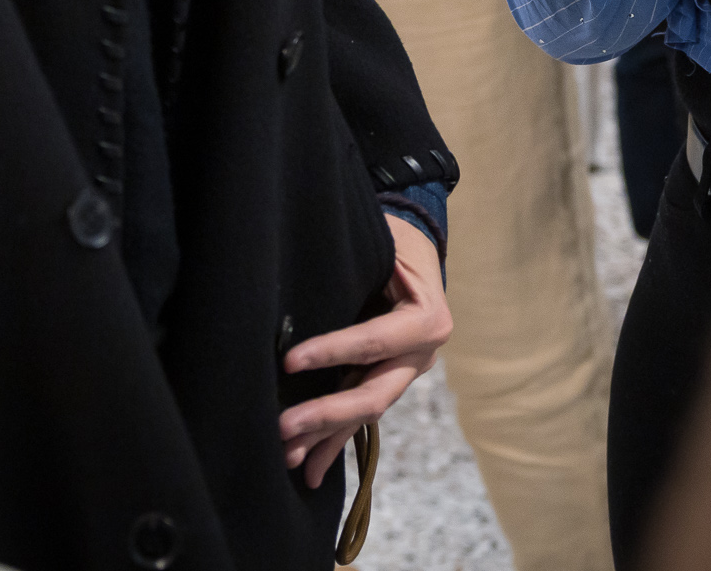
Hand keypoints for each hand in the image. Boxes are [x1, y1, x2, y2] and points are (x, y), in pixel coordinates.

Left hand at [280, 215, 451, 487]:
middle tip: (283, 427)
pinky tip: (311, 468)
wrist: (420, 249)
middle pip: (373, 395)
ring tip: (288, 458)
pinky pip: (361, 417)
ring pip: (365, 414)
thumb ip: (361, 269)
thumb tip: (304, 288)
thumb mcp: (386, 244)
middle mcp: (421, 355)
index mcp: (426, 320)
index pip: (374, 342)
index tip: (289, 362)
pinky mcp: (388, 382)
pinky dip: (335, 440)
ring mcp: (405, 374)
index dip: (332, 352)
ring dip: (325, 438)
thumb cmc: (398, 241)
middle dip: (327, 415)